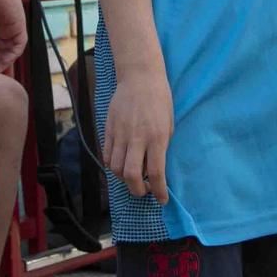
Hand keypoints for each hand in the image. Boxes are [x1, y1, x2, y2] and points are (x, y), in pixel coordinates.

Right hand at [102, 72, 172, 202]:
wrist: (140, 77)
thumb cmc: (160, 100)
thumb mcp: (169, 125)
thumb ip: (161, 147)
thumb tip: (153, 168)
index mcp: (156, 137)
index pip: (155, 173)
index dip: (158, 191)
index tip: (161, 199)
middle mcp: (137, 138)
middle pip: (131, 175)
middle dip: (137, 190)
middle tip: (143, 191)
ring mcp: (120, 134)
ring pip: (116, 168)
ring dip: (124, 179)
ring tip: (133, 177)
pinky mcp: (109, 129)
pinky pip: (107, 155)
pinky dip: (113, 165)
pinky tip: (121, 164)